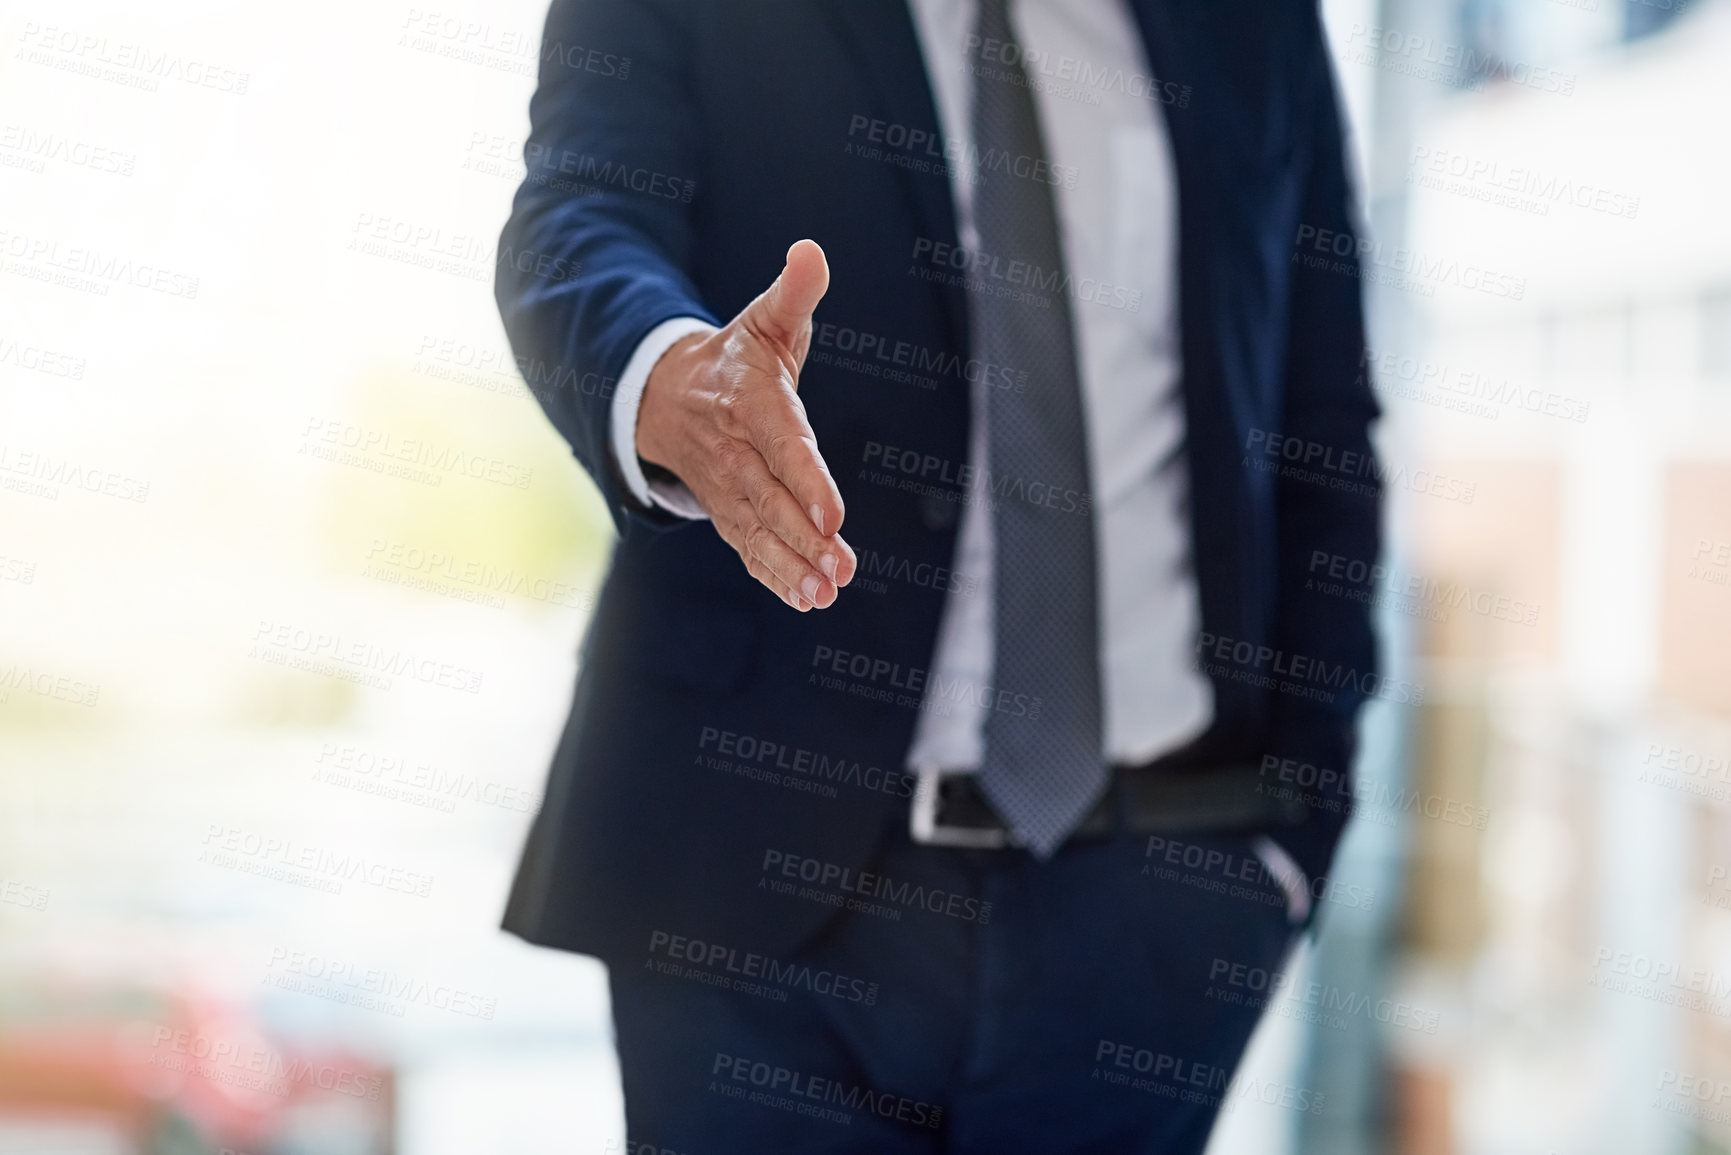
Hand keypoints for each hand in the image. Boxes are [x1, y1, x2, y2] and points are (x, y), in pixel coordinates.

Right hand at [635, 239, 855, 611]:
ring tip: (824, 594)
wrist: (666, 396)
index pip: (782, 444)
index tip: (834, 514)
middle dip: (803, 538)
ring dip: (790, 566)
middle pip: (770, 499)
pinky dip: (773, 574)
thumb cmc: (735, 357)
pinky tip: (805, 599)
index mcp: (748, 402)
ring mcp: (727, 487)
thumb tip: (811, 252)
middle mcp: (734, 450)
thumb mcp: (763, 319)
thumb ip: (794, 293)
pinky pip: (748, 547)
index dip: (806, 480)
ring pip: (758, 531)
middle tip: (839, 570)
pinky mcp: (728, 511)